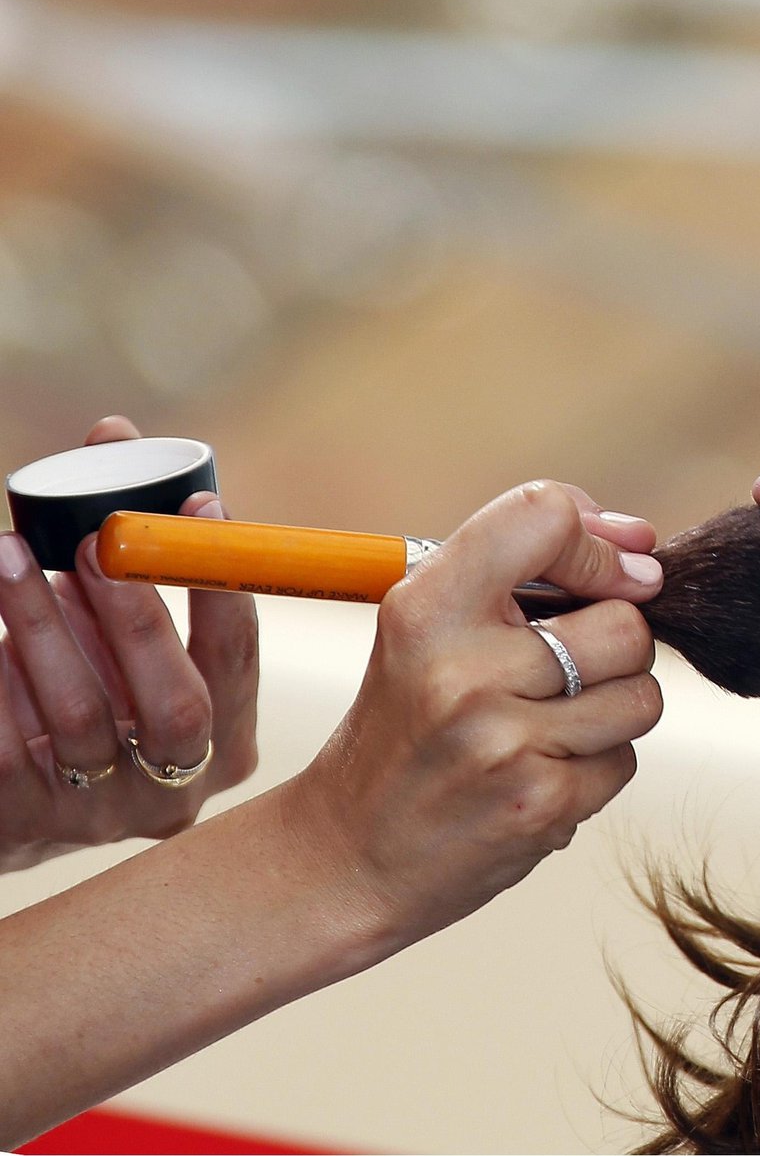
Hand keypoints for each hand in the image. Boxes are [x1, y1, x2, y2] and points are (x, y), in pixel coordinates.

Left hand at [0, 417, 260, 873]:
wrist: (17, 797)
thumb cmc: (90, 690)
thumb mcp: (126, 632)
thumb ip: (134, 552)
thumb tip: (114, 433)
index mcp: (230, 742)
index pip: (240, 662)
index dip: (223, 587)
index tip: (201, 507)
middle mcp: (180, 787)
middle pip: (177, 704)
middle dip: (136, 614)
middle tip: (93, 539)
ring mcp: (105, 813)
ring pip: (82, 717)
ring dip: (44, 626)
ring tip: (9, 558)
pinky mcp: (30, 823)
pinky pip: (8, 744)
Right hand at [281, 480, 663, 948]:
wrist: (347, 855)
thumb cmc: (407, 727)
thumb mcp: (428, 629)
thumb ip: (524, 569)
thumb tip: (642, 544)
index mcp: (427, 606)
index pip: (546, 516)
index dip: (597, 544)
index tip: (608, 574)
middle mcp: (463, 669)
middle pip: (625, 623)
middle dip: (615, 648)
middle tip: (560, 676)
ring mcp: (503, 740)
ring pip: (641, 695)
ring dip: (612, 712)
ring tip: (546, 728)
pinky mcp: (539, 802)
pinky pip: (625, 761)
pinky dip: (596, 770)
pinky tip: (538, 774)